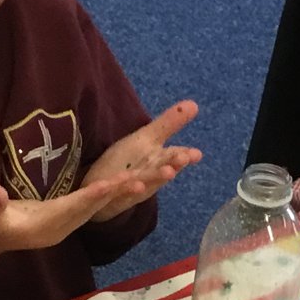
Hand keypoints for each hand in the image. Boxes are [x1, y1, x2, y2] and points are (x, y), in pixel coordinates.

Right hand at [0, 177, 146, 262]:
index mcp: (43, 226)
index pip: (72, 208)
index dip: (91, 196)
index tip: (110, 184)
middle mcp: (59, 229)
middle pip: (91, 209)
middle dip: (115, 195)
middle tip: (141, 180)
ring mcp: (62, 227)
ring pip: (94, 210)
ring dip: (115, 197)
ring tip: (140, 181)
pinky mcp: (62, 223)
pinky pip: (90, 210)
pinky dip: (106, 198)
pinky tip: (120, 187)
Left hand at [79, 100, 202, 221]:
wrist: (102, 189)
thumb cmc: (127, 162)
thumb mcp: (147, 139)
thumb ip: (169, 123)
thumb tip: (194, 103)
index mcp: (158, 160)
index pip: (174, 156)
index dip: (185, 155)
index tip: (197, 153)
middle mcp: (149, 174)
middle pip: (162, 169)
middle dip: (173, 165)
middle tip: (184, 159)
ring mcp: (132, 187)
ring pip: (145, 182)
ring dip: (156, 177)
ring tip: (169, 172)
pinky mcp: (114, 195)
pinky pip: (120, 192)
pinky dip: (128, 189)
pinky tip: (136, 185)